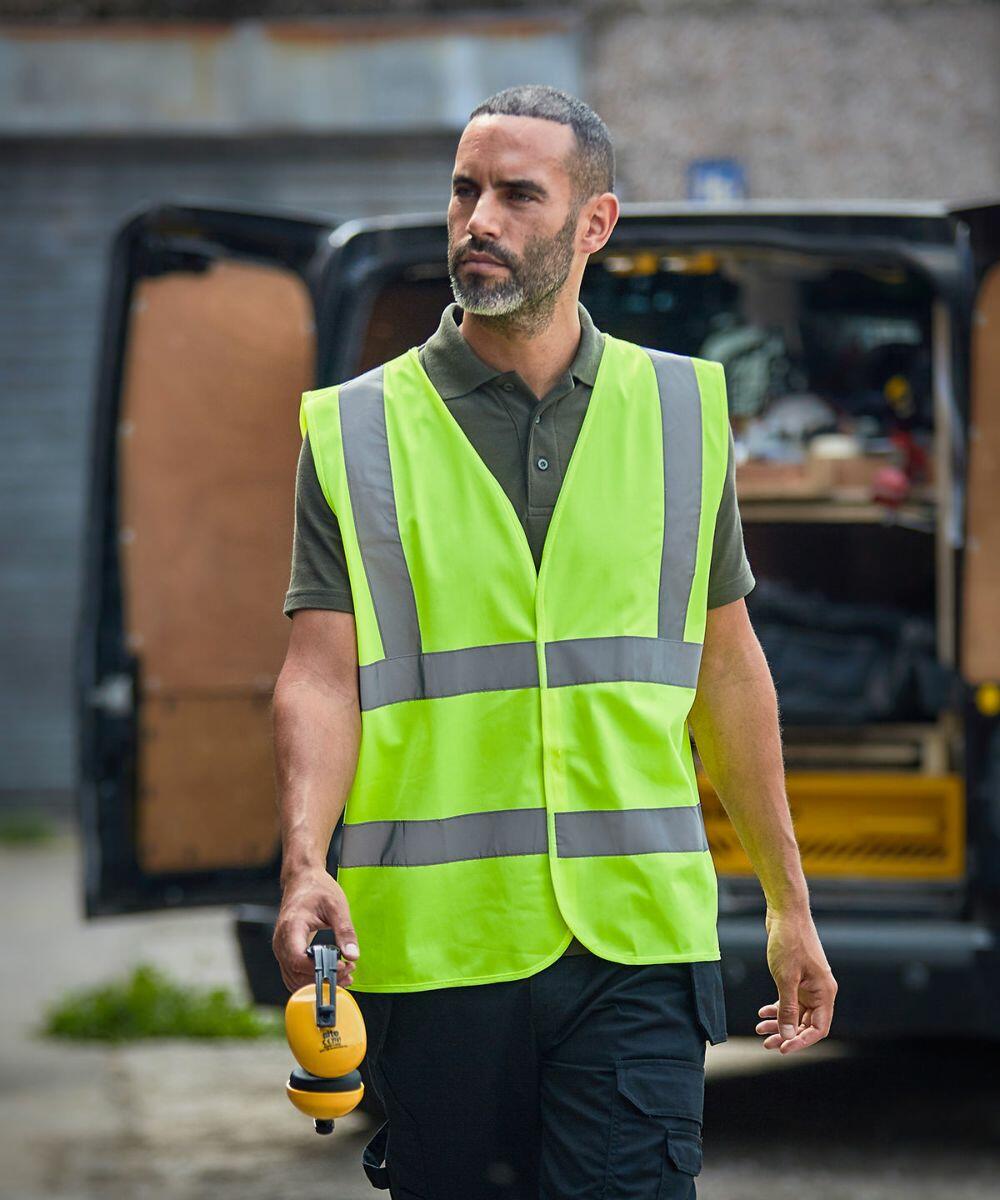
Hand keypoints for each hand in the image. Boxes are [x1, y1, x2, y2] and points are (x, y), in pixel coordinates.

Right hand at [272, 869, 359, 993]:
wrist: (302, 880)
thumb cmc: (317, 889)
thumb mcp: (336, 906)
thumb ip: (345, 931)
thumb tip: (353, 956)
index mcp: (291, 927)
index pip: (298, 959)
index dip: (319, 968)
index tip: (342, 965)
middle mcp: (281, 941)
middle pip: (297, 973)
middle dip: (323, 977)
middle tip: (348, 970)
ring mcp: (281, 949)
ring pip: (294, 979)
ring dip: (318, 981)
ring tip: (344, 973)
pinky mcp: (286, 953)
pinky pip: (294, 975)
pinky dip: (311, 979)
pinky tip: (331, 973)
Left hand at [756, 906, 836, 1052]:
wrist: (785, 913)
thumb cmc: (789, 942)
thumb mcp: (785, 978)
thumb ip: (787, 1008)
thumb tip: (787, 1035)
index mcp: (824, 992)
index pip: (818, 1028)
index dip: (801, 1041)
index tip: (782, 1048)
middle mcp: (820, 991)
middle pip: (806, 1023)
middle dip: (787, 1034)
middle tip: (766, 1044)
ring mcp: (809, 984)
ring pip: (796, 1012)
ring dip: (780, 1022)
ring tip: (760, 1030)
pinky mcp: (797, 977)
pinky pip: (790, 1000)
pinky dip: (777, 1007)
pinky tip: (762, 1012)